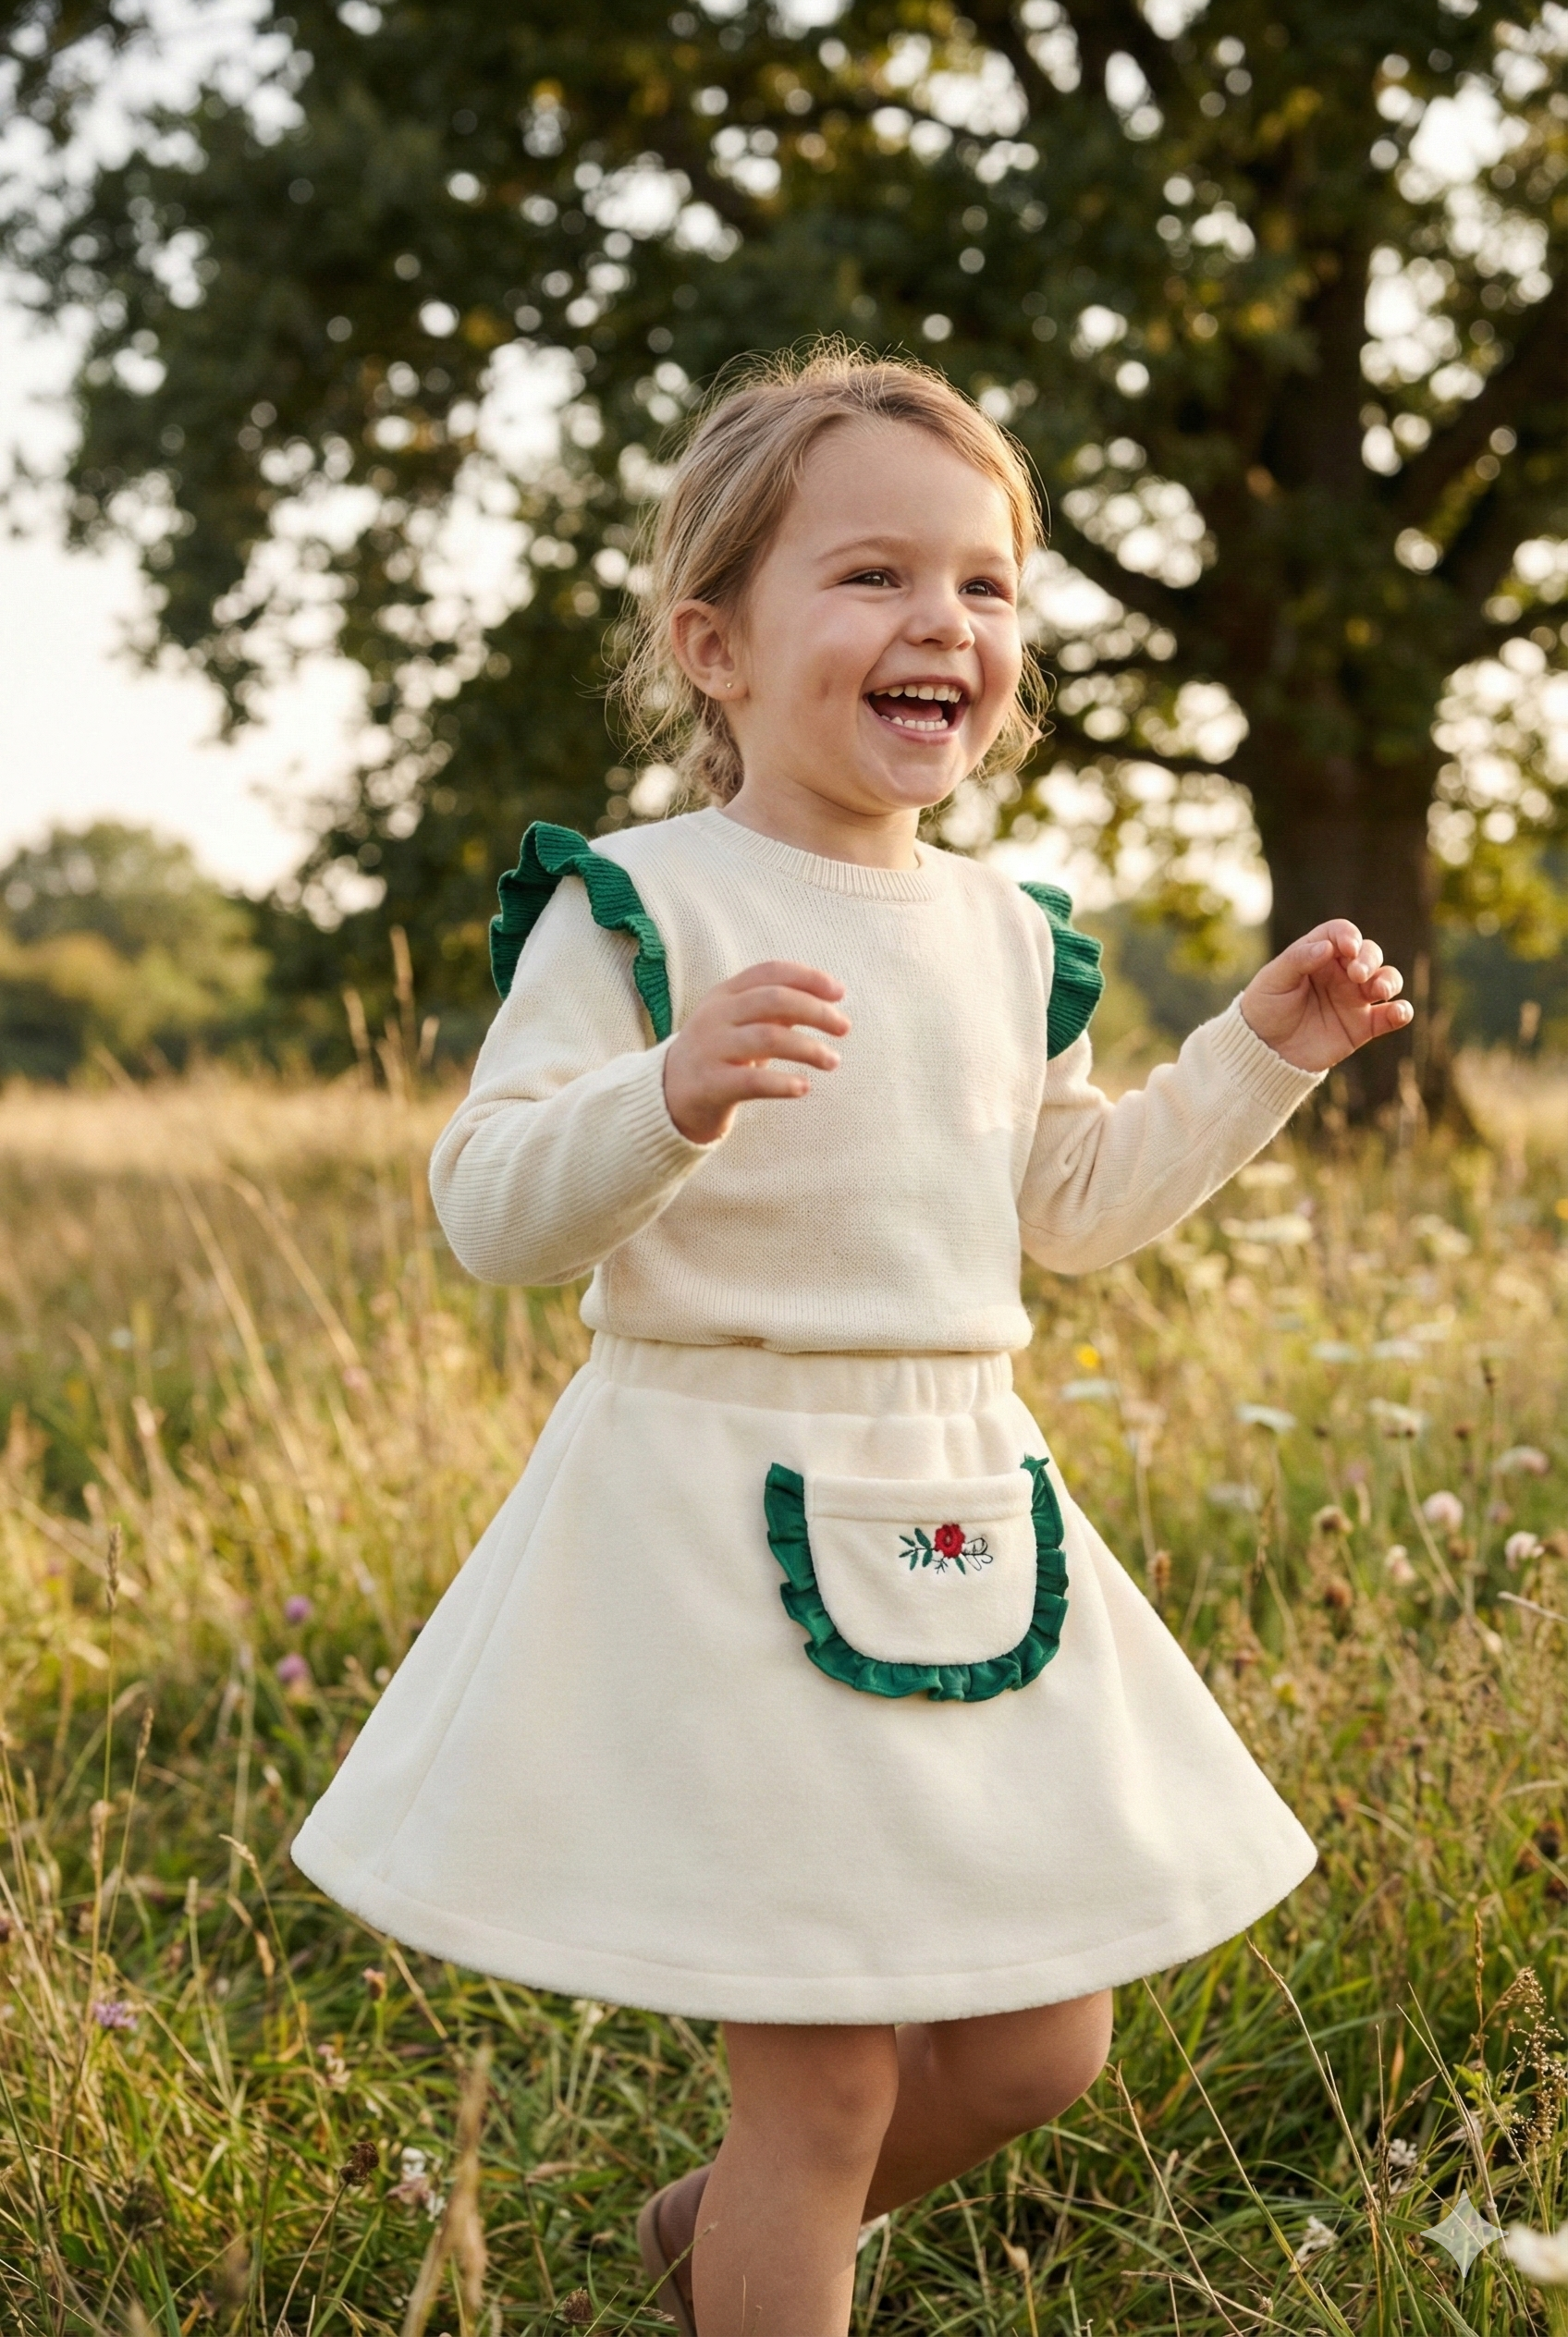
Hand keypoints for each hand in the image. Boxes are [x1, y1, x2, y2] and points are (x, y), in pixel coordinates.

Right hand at [663, 959, 849, 1144]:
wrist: (667, 1096)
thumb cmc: (718, 1055)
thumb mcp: (740, 1024)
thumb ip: (775, 1010)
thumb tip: (827, 1002)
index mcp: (724, 994)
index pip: (769, 972)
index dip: (808, 977)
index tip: (840, 993)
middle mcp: (715, 1016)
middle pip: (773, 1000)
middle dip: (816, 1011)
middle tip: (844, 1027)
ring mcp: (710, 1049)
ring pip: (768, 1038)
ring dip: (808, 1048)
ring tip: (833, 1061)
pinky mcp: (710, 1084)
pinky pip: (752, 1081)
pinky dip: (783, 1083)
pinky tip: (804, 1087)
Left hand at [1239, 920, 1413, 1071]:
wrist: (1264, 1052)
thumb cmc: (1265, 1009)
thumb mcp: (1273, 980)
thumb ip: (1298, 959)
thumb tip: (1328, 947)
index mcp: (1318, 955)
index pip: (1341, 934)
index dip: (1349, 936)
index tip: (1348, 948)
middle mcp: (1340, 974)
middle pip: (1369, 953)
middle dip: (1369, 959)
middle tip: (1356, 974)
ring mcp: (1354, 999)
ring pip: (1386, 979)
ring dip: (1389, 980)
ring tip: (1378, 990)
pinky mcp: (1362, 1026)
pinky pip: (1390, 1016)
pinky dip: (1401, 1011)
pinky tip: (1399, 1012)